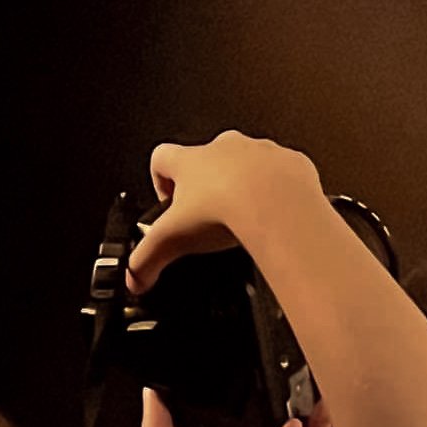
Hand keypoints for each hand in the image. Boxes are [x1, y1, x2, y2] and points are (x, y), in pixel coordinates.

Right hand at [127, 132, 320, 292]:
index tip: (169, 204)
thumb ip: (146, 260)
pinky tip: (276, 216)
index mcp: (191, 160)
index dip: (160, 180)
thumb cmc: (228, 211)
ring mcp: (260, 151)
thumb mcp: (172, 241)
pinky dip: (280, 191)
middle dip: (207, 188)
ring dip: (245, 186)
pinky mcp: (291, 162)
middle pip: (207, 161)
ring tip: (246, 220)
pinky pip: (283, 172)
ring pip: (247, 164)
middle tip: (211, 220)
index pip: (161, 158)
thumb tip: (135, 278)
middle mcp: (225, 148)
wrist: (279, 206)